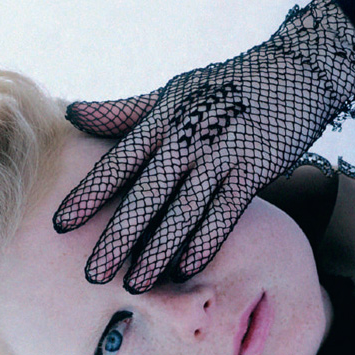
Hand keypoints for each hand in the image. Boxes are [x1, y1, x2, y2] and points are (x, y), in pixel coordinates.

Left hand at [52, 0, 354, 291]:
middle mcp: (188, 136)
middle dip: (117, 236)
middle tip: (93, 274)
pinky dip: (206, 240)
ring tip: (136, 284)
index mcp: (163, 118)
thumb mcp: (174, 92)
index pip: (118, 162)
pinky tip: (187, 269)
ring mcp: (222, 152)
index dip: (88, 194)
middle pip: (145, 194)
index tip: (59, 224)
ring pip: (183, 208)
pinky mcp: (254, 168)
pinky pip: (226, 211)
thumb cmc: (227, 85)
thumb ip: (125, 111)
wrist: (295, 70)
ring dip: (158, 250)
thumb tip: (72, 114)